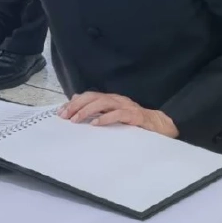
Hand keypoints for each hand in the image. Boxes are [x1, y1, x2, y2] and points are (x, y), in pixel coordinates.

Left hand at [59, 92, 177, 137]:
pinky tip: (96, 124)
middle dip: (77, 105)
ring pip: (104, 103)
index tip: (61, 112)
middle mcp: (118, 100)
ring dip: (88, 110)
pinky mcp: (135, 116)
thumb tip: (76, 101)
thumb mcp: (114, 115)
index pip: (90, 96)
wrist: (160, 126)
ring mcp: (127, 106)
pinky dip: (106, 118)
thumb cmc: (135, 123)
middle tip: (65, 116)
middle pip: (94, 97)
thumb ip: (98, 109)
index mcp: (112, 99)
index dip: (74, 102)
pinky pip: (119, 114)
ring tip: (76, 120)